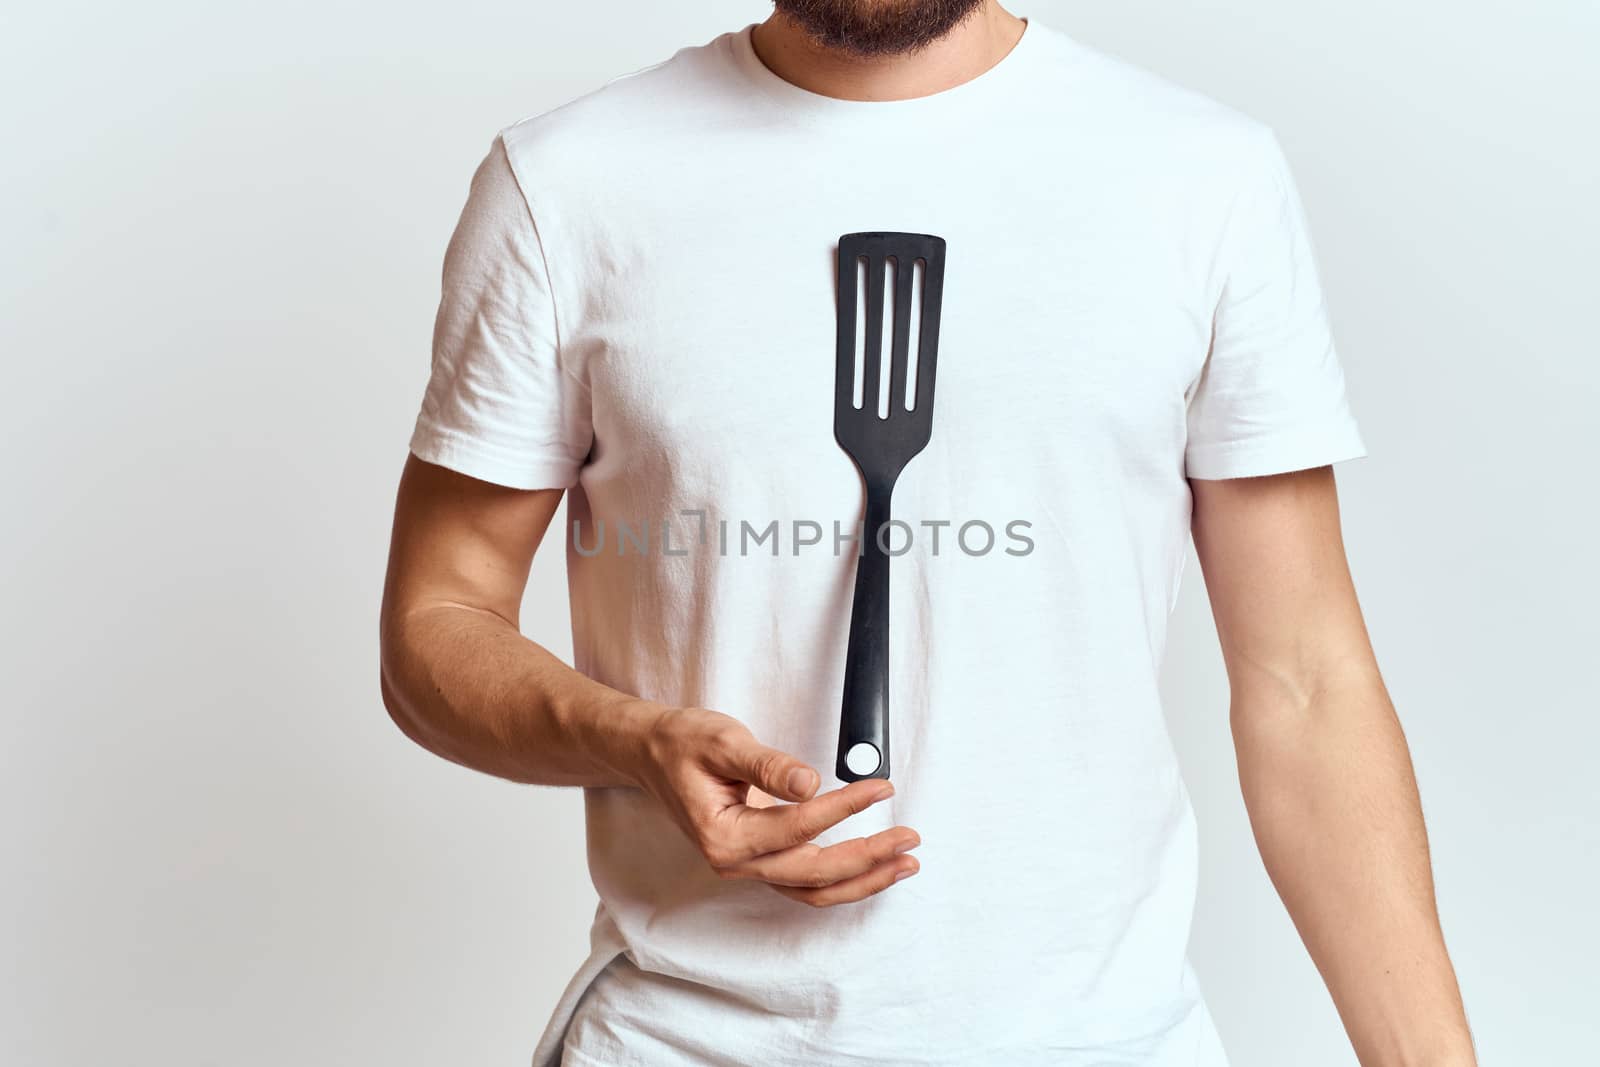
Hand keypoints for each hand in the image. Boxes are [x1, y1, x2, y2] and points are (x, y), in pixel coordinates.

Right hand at [627, 705, 919, 906]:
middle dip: (868, 858)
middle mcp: (736, 862)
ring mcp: (748, 866)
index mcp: (724, 836)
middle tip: (909, 838)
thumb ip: (767, 764)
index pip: (799, 827)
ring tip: (904, 863)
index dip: (844, 808)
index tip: (880, 789)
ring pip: (814, 889)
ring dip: (863, 880)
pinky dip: (843, 879)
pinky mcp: (759, 860)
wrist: (652, 754)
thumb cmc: (681, 744)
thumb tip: (810, 781)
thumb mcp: (721, 741)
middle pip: (814, 873)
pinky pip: (806, 883)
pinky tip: (873, 866)